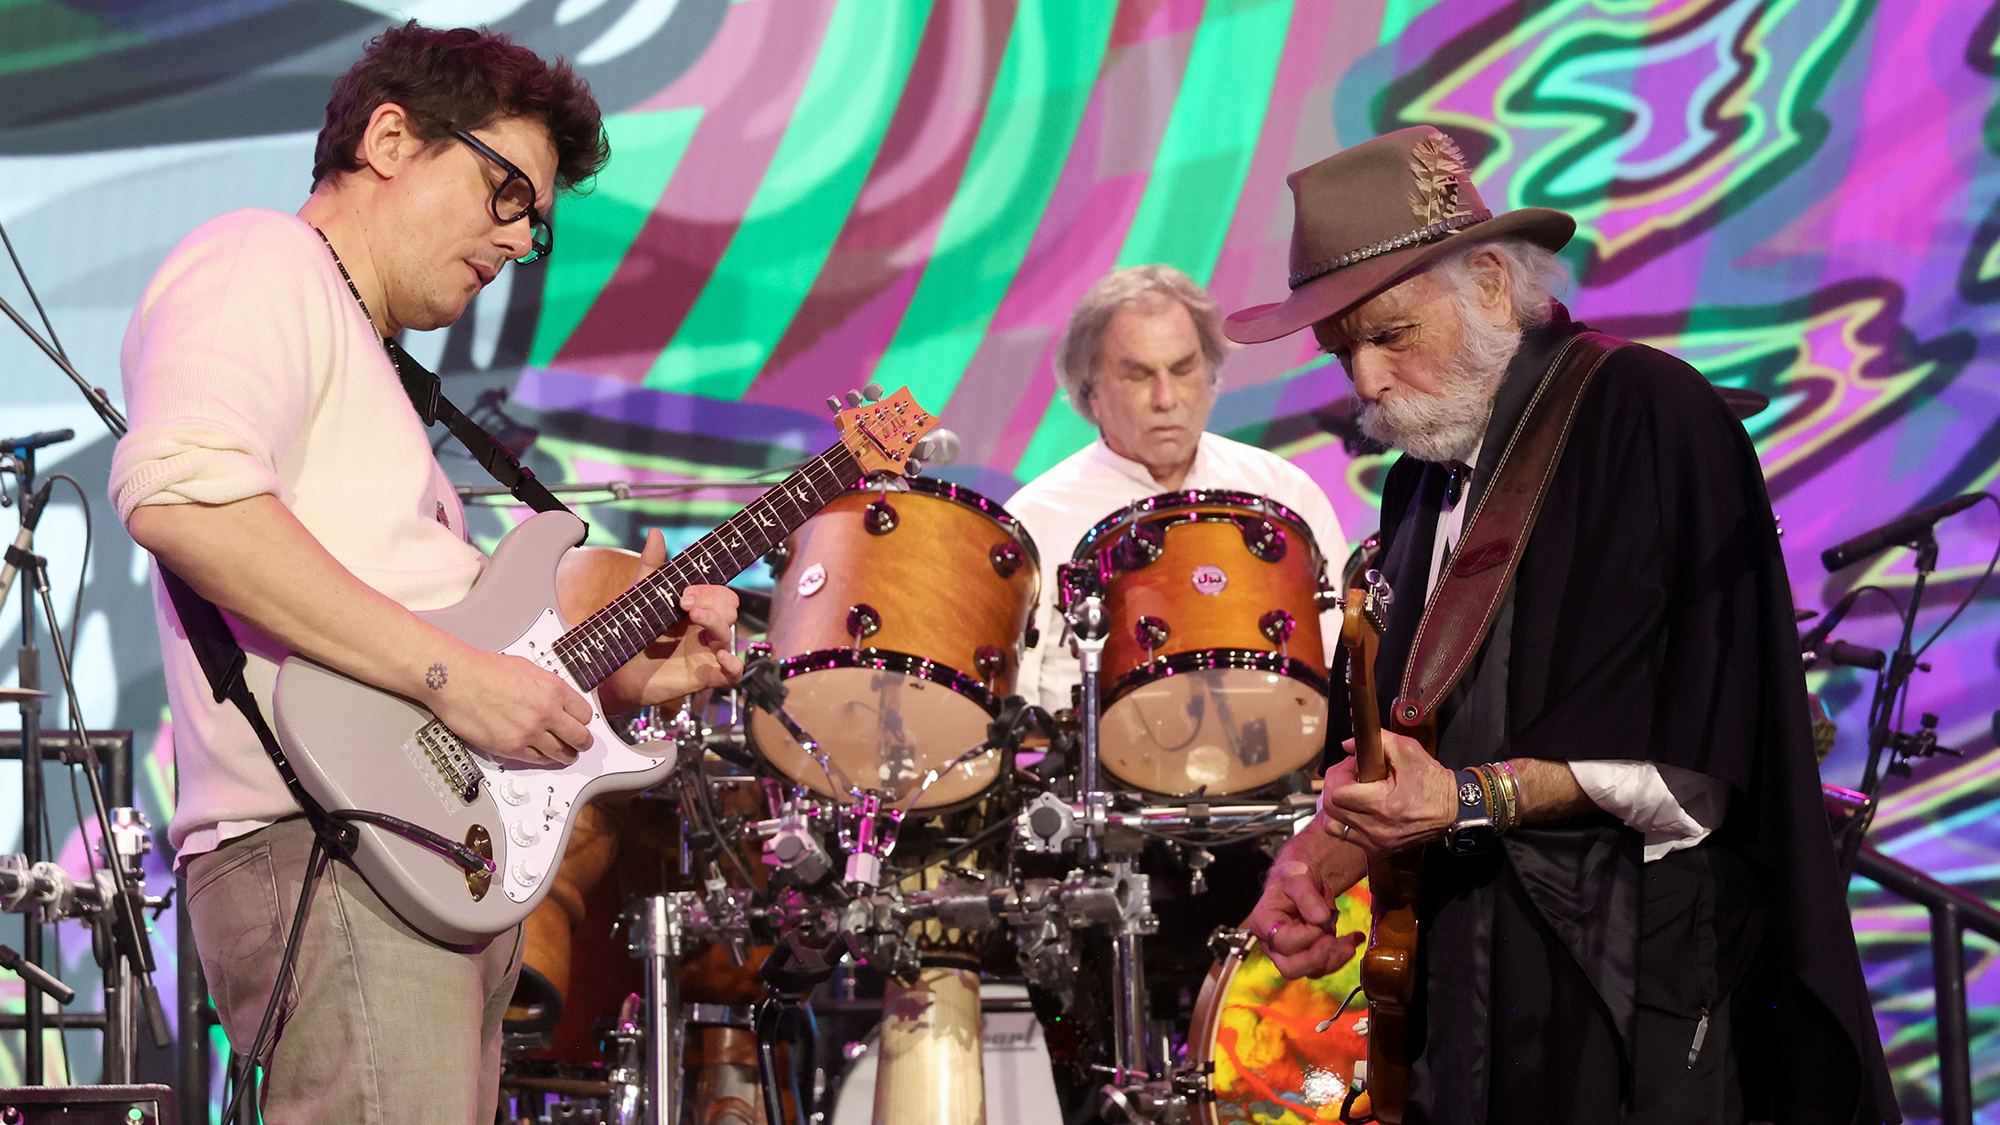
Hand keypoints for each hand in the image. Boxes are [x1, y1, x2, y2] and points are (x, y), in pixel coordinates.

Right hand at [427, 645, 593, 766]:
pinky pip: (537, 760)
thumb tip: (558, 699)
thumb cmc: (484, 670)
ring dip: (566, 755)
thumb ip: (547, 687)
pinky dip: (543, 759)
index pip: (585, 714)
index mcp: (553, 689)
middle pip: (580, 737)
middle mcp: (546, 712)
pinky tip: (544, 757)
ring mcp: (529, 732)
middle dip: (582, 742)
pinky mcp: (511, 747)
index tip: (582, 723)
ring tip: (566, 755)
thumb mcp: (528, 669)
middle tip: (582, 744)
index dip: (584, 721)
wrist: (456, 679)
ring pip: (561, 753)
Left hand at [596, 531, 745, 711]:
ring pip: (729, 633)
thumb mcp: (641, 598)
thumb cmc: (631, 636)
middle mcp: (704, 630)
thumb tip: (655, 532)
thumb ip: (651, 567)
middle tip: (684, 604)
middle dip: (713, 601)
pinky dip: (734, 666)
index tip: (684, 593)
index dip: (709, 590)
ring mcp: (705, 653)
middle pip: (730, 609)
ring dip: (716, 621)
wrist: (614, 672)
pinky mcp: (703, 677)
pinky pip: (732, 674)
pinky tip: (723, 658)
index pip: (720, 594)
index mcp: (695, 610)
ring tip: (695, 617)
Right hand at [1245, 855, 1363, 979]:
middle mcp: (1272, 944)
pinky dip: (1341, 955)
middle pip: (1290, 968)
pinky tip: (1353, 939)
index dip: (1306, 936)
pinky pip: (1325, 966)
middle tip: (1333, 940)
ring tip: (1350, 940)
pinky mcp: (1308, 956)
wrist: (1305, 882)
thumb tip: (1321, 918)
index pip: (1283, 942)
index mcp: (1264, 923)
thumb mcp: (1298, 876)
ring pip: (1311, 971)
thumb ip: (1307, 895)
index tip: (1323, 918)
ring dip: (1334, 958)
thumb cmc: (1294, 876)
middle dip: (1317, 958)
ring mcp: (1290, 954)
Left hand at [1321, 731, 1457, 854]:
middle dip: (1334, 787)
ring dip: (1336, 807)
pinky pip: (1347, 837)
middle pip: (1331, 810)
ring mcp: (1376, 843)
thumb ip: (1376, 741)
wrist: (1453, 810)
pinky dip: (1347, 821)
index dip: (1339, 775)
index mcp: (1383, 805)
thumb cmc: (1432, 782)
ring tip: (1352, 792)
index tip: (1353, 766)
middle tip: (1350, 775)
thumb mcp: (1407, 751)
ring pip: (1334, 826)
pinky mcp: (1378, 850)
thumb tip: (1348, 745)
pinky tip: (1360, 807)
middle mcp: (1377, 829)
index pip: (1338, 794)